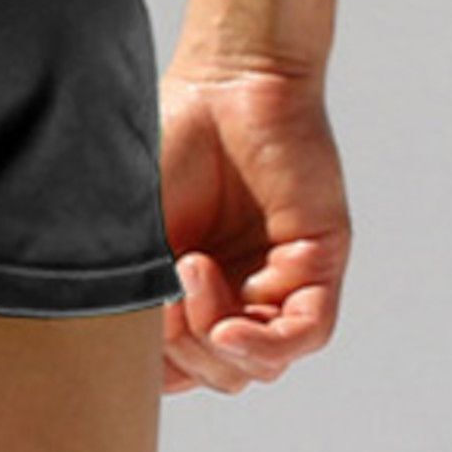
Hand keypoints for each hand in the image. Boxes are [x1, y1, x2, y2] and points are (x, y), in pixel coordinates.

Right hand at [157, 62, 351, 395]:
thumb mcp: (136, 217)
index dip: (160, 364)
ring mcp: (279, 280)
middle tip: (167, 287)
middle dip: (188, 348)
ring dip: (221, 340)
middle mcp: (237, 289)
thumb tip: (133, 351)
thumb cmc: (170, 131)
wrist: (224, 79)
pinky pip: (308, 334)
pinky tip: (233, 323)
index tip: (136, 330)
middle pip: (221, 372)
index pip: (183, 361)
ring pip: (262, 363)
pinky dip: (268, 344)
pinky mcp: (318, 264)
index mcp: (190, 281)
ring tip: (194, 272)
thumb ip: (136, 280)